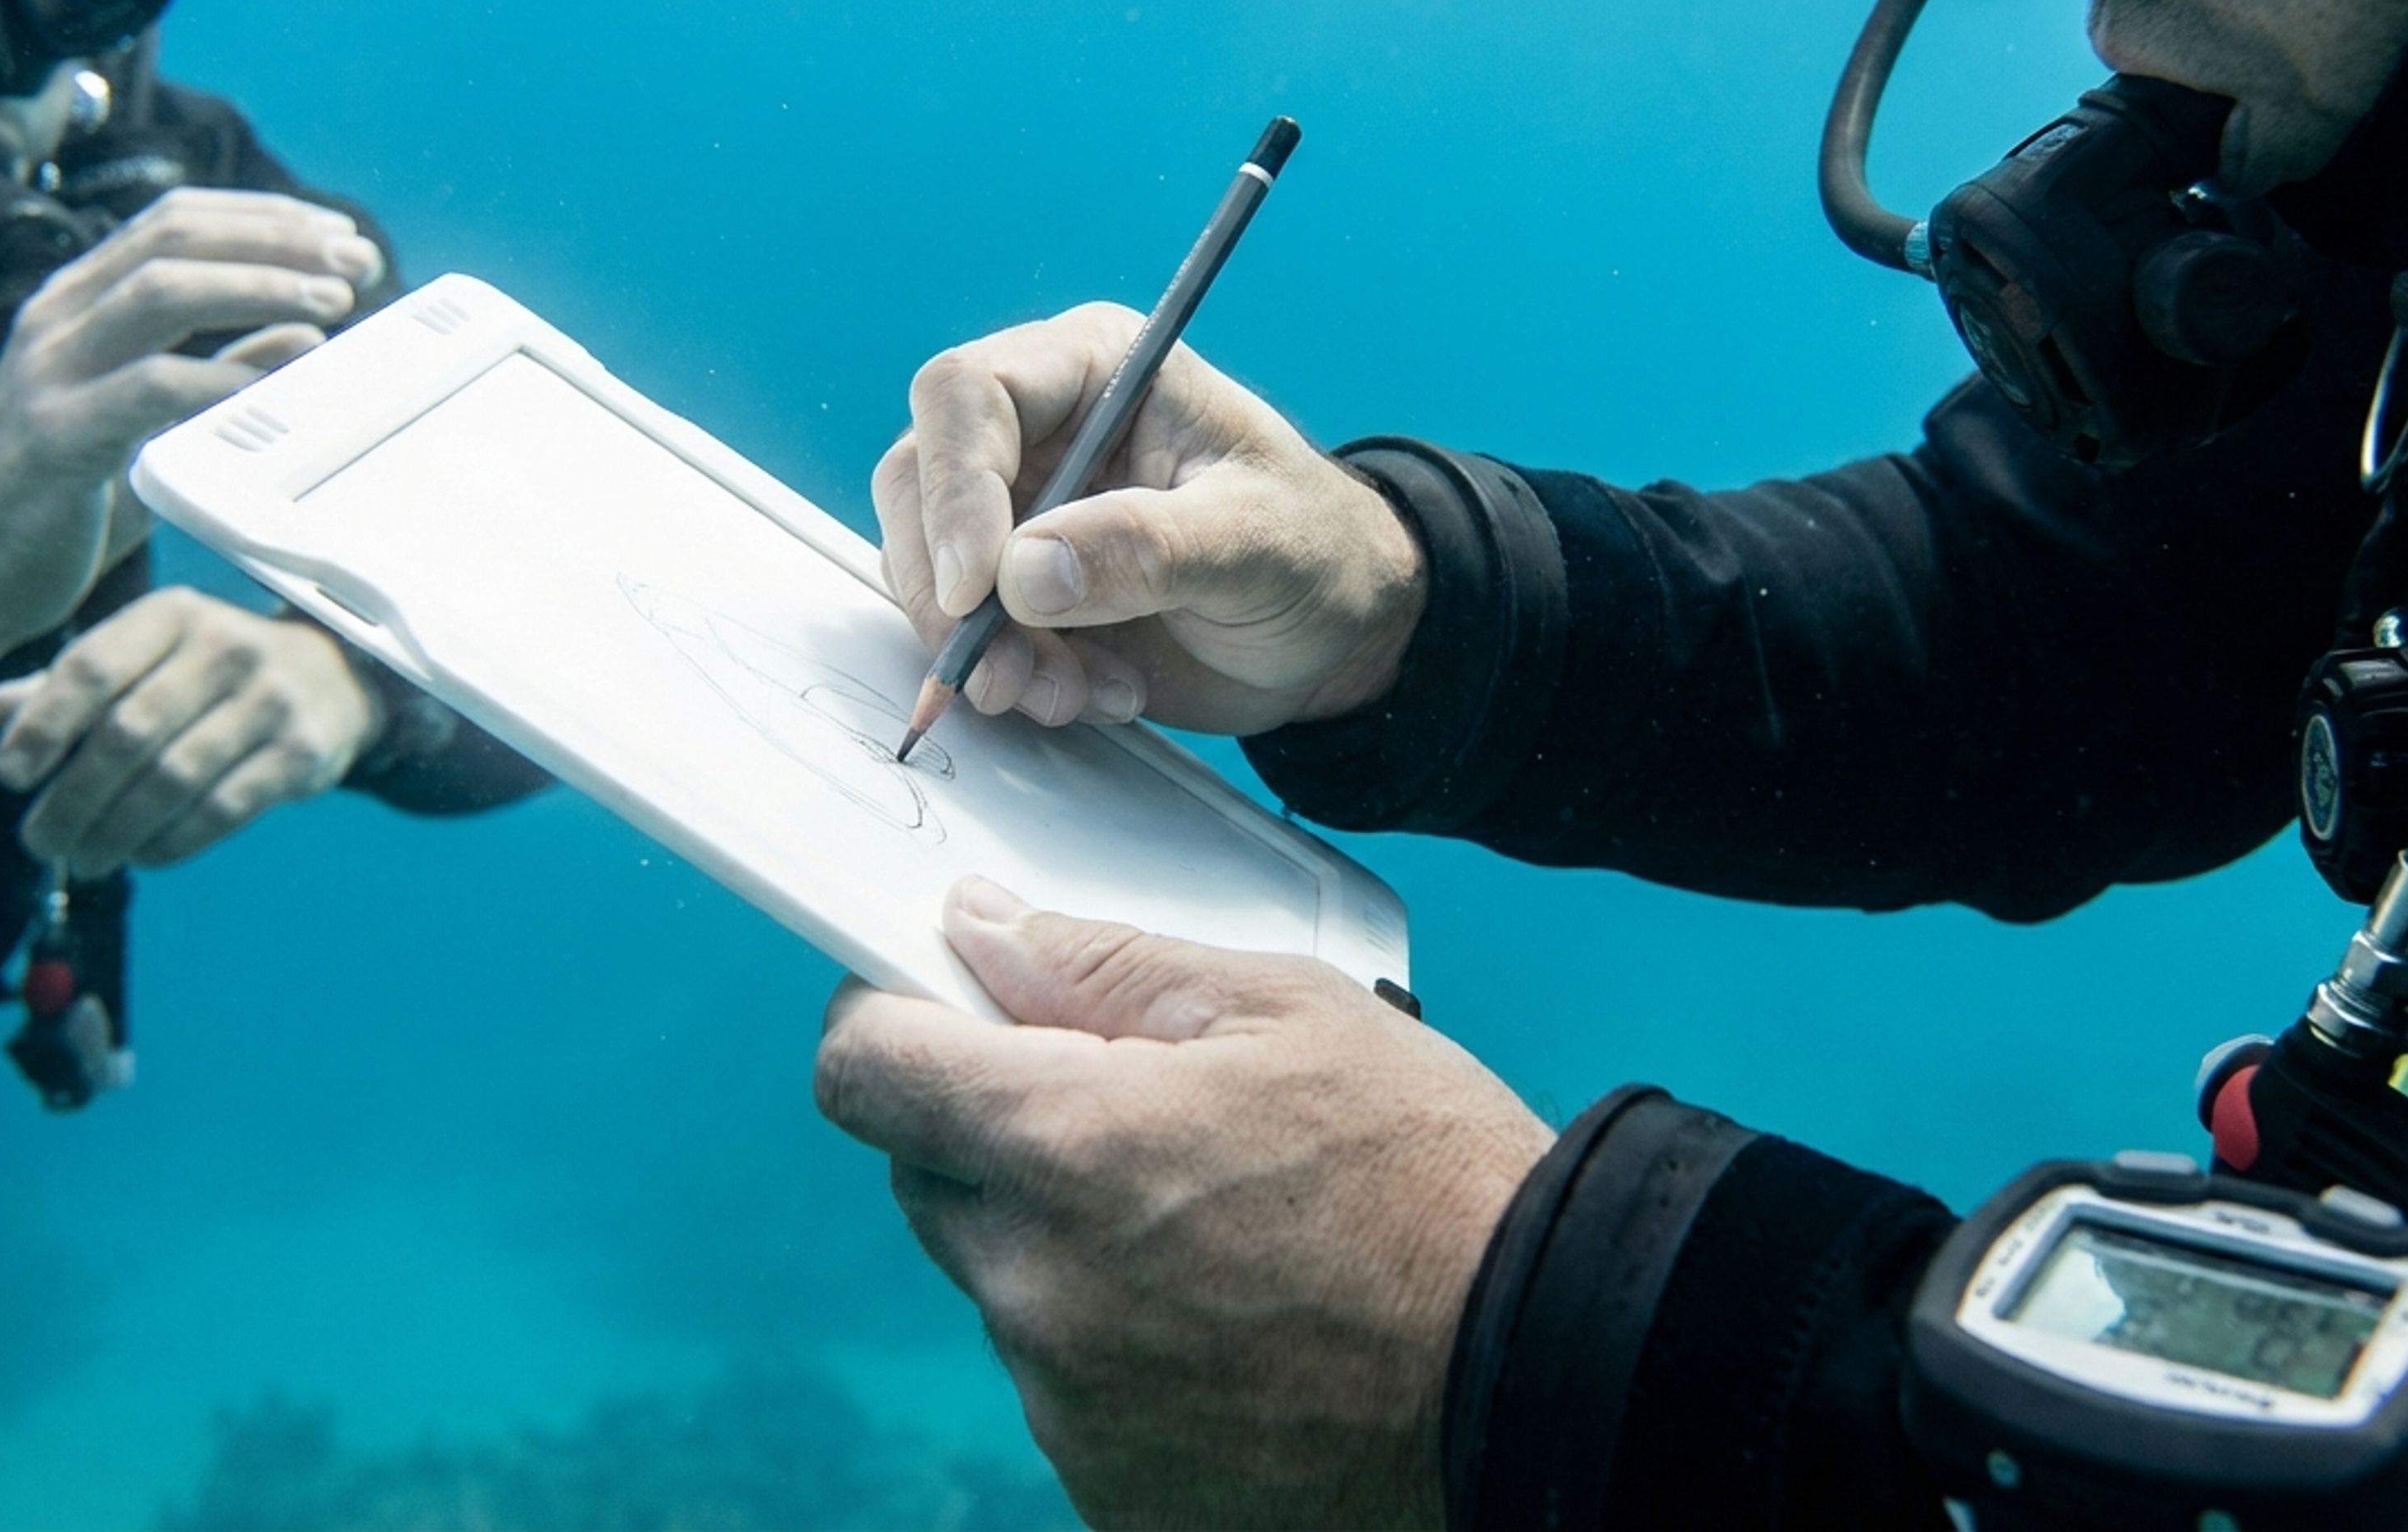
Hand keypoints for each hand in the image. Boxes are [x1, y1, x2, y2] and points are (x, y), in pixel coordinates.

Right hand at [0, 187, 385, 693]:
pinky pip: (147, 388)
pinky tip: (276, 382)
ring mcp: (48, 372)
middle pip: (175, 237)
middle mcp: (57, 318)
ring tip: (332, 304)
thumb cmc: (67, 497)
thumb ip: (218, 372)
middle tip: (356, 262)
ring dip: (257, 286)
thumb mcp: (150, 423)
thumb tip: (305, 332)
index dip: (265, 218)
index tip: (340, 237)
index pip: (175, 220)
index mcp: (78, 302)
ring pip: (159, 291)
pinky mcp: (53, 437)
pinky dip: (220, 377)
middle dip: (275, 239)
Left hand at [0, 588, 383, 873]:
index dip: (42, 726)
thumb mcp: (149, 655)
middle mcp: (226, 646)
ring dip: (116, 832)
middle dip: (72, 799)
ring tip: (86, 860)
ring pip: (172, 781)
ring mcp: (271, 699)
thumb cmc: (213, 669)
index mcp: (174, 613)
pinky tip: (143, 856)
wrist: (335, 675)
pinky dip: (171, 843)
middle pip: (127, 734)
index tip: (9, 777)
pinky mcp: (304, 751)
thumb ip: (75, 683)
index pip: (92, 667)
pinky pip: (221, 810)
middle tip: (39, 842)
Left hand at [815, 879, 1553, 1529]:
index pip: (866, 1074)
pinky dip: (1128, 1355)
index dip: (888, 1026)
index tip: (939, 1015)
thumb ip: (1103, 966)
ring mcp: (1070, 1406)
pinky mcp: (1114, 1493)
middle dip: (1003, 1137)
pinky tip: (1242, 1333)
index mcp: (1062, 1147)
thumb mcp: (1287, 1011)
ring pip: (1011, 1291)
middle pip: (934, 1184)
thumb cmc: (1431, 1176)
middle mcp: (1037, 1289)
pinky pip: (1074, 1395)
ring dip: (1075, 1251)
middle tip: (1141, 1123)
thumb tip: (977, 932)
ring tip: (1229, 1241)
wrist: (1541, 1372)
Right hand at [874, 303, 1428, 736]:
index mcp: (1096, 367)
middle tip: (1003, 674)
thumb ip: (1147, 548)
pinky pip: (965, 627)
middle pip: (920, 480)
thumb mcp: (1254, 543)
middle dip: (949, 591)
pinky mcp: (1019, 585)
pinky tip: (1092, 694)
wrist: (1335, 631)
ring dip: (981, 648)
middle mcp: (1041, 425)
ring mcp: (1021, 507)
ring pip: (930, 565)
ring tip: (1071, 695)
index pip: (968, 393)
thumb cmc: (1314, 553)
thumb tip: (1022, 573)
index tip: (976, 589)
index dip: (954, 489)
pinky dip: (1011, 675)